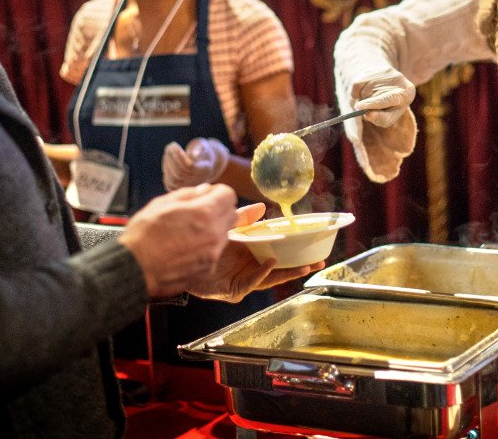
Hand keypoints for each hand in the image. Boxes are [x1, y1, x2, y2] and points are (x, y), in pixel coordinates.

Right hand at [119, 184, 237, 297]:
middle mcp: (214, 234)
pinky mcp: (208, 269)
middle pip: (231, 214)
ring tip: (189, 233)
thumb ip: (189, 194)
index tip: (206, 196)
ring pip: (224, 234)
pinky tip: (186, 249)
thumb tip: (206, 190)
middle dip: (219, 210)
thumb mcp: (161, 204)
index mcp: (204, 213)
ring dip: (213, 230)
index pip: (229, 195)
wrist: (134, 270)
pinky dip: (206, 248)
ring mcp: (213, 254)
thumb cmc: (143, 235)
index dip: (217, 193)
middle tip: (199, 213)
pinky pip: (215, 252)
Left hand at [162, 137, 229, 191]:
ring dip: (167, 163)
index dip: (179, 156)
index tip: (173, 144)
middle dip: (172, 158)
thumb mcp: (204, 147)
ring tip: (169, 152)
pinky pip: (169, 183)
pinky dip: (166, 170)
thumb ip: (201, 148)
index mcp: (204, 171)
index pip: (189, 167)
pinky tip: (168, 160)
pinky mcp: (178, 190)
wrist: (203, 166)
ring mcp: (187, 188)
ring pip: (172, 179)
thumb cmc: (202, 152)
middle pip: (179, 174)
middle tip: (170, 146)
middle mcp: (197, 182)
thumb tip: (194, 154)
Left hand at [187, 203, 325, 301]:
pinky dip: (262, 273)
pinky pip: (251, 281)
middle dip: (300, 266)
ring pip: (270, 278)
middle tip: (318, 262)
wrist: (179, 256)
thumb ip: (245, 219)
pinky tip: (270, 263)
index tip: (312, 246)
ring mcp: (243, 280)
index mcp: (251, 254)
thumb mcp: (229, 228)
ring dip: (287, 272)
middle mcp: (250, 269)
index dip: (294, 251)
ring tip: (305, 266)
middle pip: (280, 269)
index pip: (278, 253)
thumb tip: (263, 207)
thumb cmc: (204, 245)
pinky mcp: (233, 290)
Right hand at [350, 68, 414, 127]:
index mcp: (407, 93)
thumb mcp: (390, 117)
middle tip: (369, 110)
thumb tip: (368, 114)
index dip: (373, 103)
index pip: (388, 98)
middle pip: (373, 96)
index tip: (359, 107)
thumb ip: (381, 119)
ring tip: (371, 100)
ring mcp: (384, 72)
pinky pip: (357, 85)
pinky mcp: (372, 69)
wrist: (387, 87)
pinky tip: (365, 93)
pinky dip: (356, 94)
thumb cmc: (390, 107)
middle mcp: (398, 79)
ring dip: (362, 100)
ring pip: (364, 91)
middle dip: (367, 106)